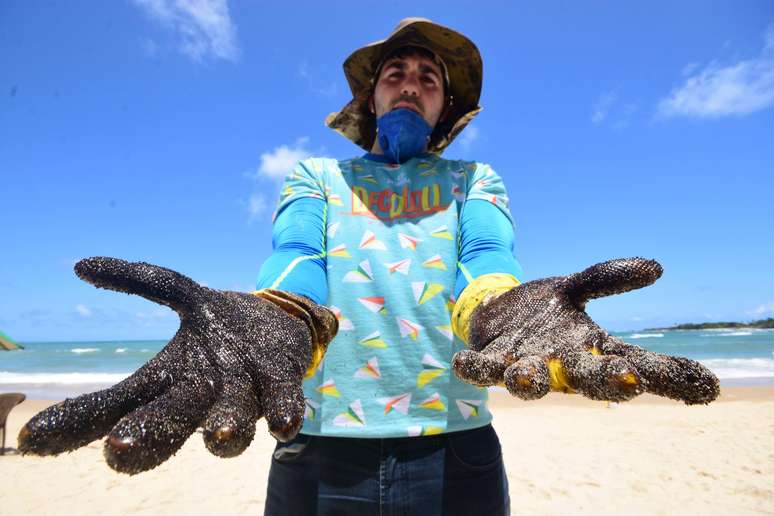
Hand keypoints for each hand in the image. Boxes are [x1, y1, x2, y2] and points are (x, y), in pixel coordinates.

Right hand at [18, 257, 335, 473]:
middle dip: (147, 436)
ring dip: (226, 427)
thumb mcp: (183, 297)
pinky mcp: (282, 380)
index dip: (77, 423)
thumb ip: (141, 281)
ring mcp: (245, 391)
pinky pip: (283, 399)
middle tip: (119, 449)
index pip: (117, 404)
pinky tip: (286, 425)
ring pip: (231, 419)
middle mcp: (203, 394)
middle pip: (169, 421)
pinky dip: (285, 410)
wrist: (284, 324)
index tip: (34, 440)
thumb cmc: (223, 326)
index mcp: (170, 376)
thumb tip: (81, 266)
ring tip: (222, 433)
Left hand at [452, 258, 718, 403]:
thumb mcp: (574, 287)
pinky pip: (480, 369)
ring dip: (529, 381)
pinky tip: (461, 361)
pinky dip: (472, 367)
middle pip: (587, 381)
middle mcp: (559, 365)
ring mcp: (522, 365)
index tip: (705, 386)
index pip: (635, 364)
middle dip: (606, 382)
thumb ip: (607, 277)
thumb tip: (655, 268)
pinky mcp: (488, 360)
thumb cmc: (543, 308)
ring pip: (529, 382)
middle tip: (626, 380)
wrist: (494, 311)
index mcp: (588, 350)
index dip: (666, 376)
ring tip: (526, 376)